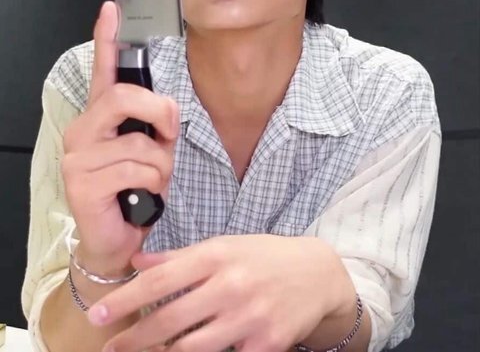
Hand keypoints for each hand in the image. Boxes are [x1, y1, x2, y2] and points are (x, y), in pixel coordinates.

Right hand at [61, 1, 179, 273]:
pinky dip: (155, 184)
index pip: (103, 72)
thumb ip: (156, 127)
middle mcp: (83, 129)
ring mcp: (78, 155)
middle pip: (124, 97)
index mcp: (101, 118)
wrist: (117, 237)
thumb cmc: (135, 189)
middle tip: (170, 134)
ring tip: (154, 181)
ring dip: (162, 165)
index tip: (112, 9)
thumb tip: (167, 112)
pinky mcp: (82, 181)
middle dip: (160, 113)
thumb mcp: (153, 151)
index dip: (106, 39)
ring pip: (140, 143)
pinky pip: (137, 169)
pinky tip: (143, 196)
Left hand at [87, 235, 352, 351]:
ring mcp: (250, 318)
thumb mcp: (224, 245)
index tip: (99, 313)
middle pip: (170, 319)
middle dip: (134, 337)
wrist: (316, 273)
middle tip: (110, 347)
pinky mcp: (266, 345)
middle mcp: (231, 286)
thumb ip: (180, 256)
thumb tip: (138, 262)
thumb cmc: (264, 255)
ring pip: (192, 348)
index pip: (161, 279)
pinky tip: (190, 351)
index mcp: (218, 255)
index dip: (126, 299)